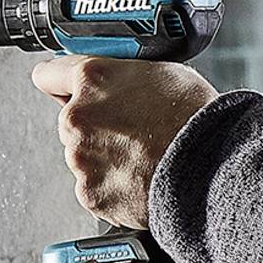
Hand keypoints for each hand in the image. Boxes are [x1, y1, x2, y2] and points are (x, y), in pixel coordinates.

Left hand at [31, 55, 219, 228]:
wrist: (214, 167)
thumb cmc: (197, 118)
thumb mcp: (163, 70)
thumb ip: (123, 75)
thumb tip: (115, 79)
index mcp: (92, 79)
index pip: (49, 74)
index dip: (62, 82)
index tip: (65, 88)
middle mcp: (78, 117)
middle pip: (70, 121)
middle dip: (94, 125)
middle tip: (130, 129)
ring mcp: (81, 157)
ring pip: (82, 155)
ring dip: (103, 156)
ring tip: (142, 156)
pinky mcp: (90, 192)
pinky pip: (93, 186)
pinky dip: (111, 185)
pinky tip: (139, 176)